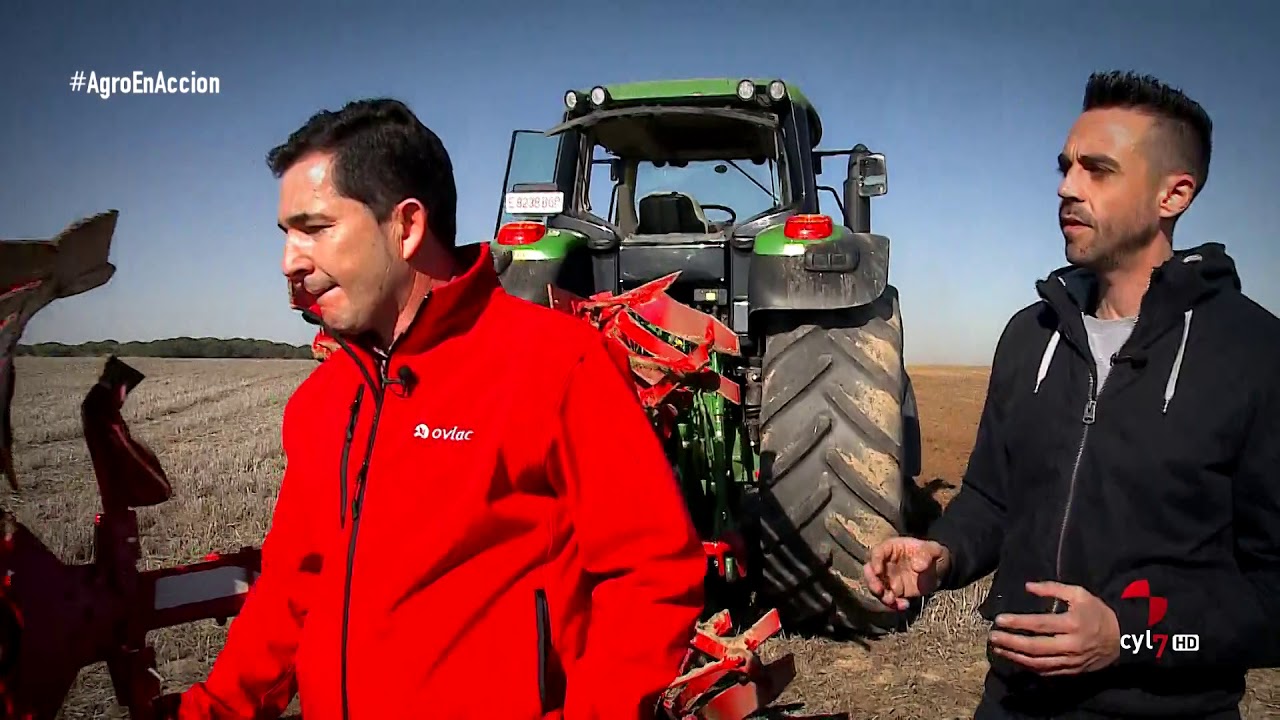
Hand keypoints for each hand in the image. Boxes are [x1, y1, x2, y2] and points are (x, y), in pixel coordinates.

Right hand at [863, 537, 949, 610]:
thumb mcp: (935, 550)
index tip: (878, 571)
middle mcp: (886, 563)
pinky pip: (889, 599)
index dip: (875, 561)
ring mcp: (889, 578)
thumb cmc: (935, 555)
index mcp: (893, 548)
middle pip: (870, 571)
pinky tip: (904, 605)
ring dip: (881, 596)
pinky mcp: (895, 591)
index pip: (878, 552)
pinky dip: (893, 604)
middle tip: (879, 591)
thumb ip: (927, 554)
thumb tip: (917, 566)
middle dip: (872, 581)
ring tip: (893, 601)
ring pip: (876, 587)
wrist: (940, 571)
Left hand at [988, 581, 1120, 675]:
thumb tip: (1028, 586)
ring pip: (1038, 663)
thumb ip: (1053, 588)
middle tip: (993, 637)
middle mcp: (1070, 645)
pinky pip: (1047, 672)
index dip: (1018, 623)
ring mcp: (1071, 661)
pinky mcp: (1072, 671)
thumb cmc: (1097, 612)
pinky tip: (1016, 659)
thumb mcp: (1079, 594)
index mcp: (1072, 624)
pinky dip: (1029, 667)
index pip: (1039, 624)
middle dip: (1010, 643)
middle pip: (1035, 647)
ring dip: (1015, 657)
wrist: (1122, 639)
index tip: (1000, 620)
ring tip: (999, 649)